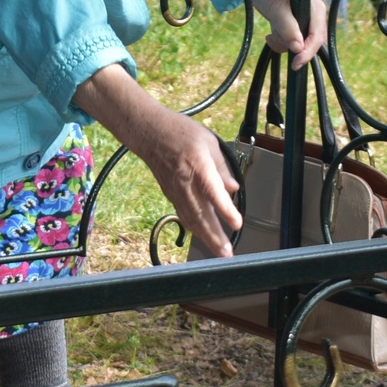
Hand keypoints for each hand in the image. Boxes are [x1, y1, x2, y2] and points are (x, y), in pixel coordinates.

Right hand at [72, 65, 242, 254]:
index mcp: (198, 164)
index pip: (212, 192)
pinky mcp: (170, 194)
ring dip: (206, 237)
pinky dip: (195, 228)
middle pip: (200, 214)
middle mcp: (185, 182)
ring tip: (220, 252)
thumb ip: (222, 168)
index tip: (237, 224)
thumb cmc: (180, 132)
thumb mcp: (209, 142)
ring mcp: (175, 190)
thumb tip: (233, 189)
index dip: (225, 210)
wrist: (149, 133)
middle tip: (227, 253)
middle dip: (214, 236)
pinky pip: (184, 214)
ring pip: (191, 219)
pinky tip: (204, 237)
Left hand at [249, 0, 328, 66]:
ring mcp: (305, 23)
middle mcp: (314, 17)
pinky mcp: (296, 29)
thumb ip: (288, 28)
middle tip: (275, 38)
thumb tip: (298, 48)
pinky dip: (280, 43)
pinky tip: (271, 34)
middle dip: (291, 45)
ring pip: (299, 46)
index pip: (317, 36)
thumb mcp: (277, 9)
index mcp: (316, 9)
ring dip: (283, 43)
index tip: (296, 63)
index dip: (308, 51)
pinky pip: (292, 44)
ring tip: (272, 32)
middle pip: (310, 43)